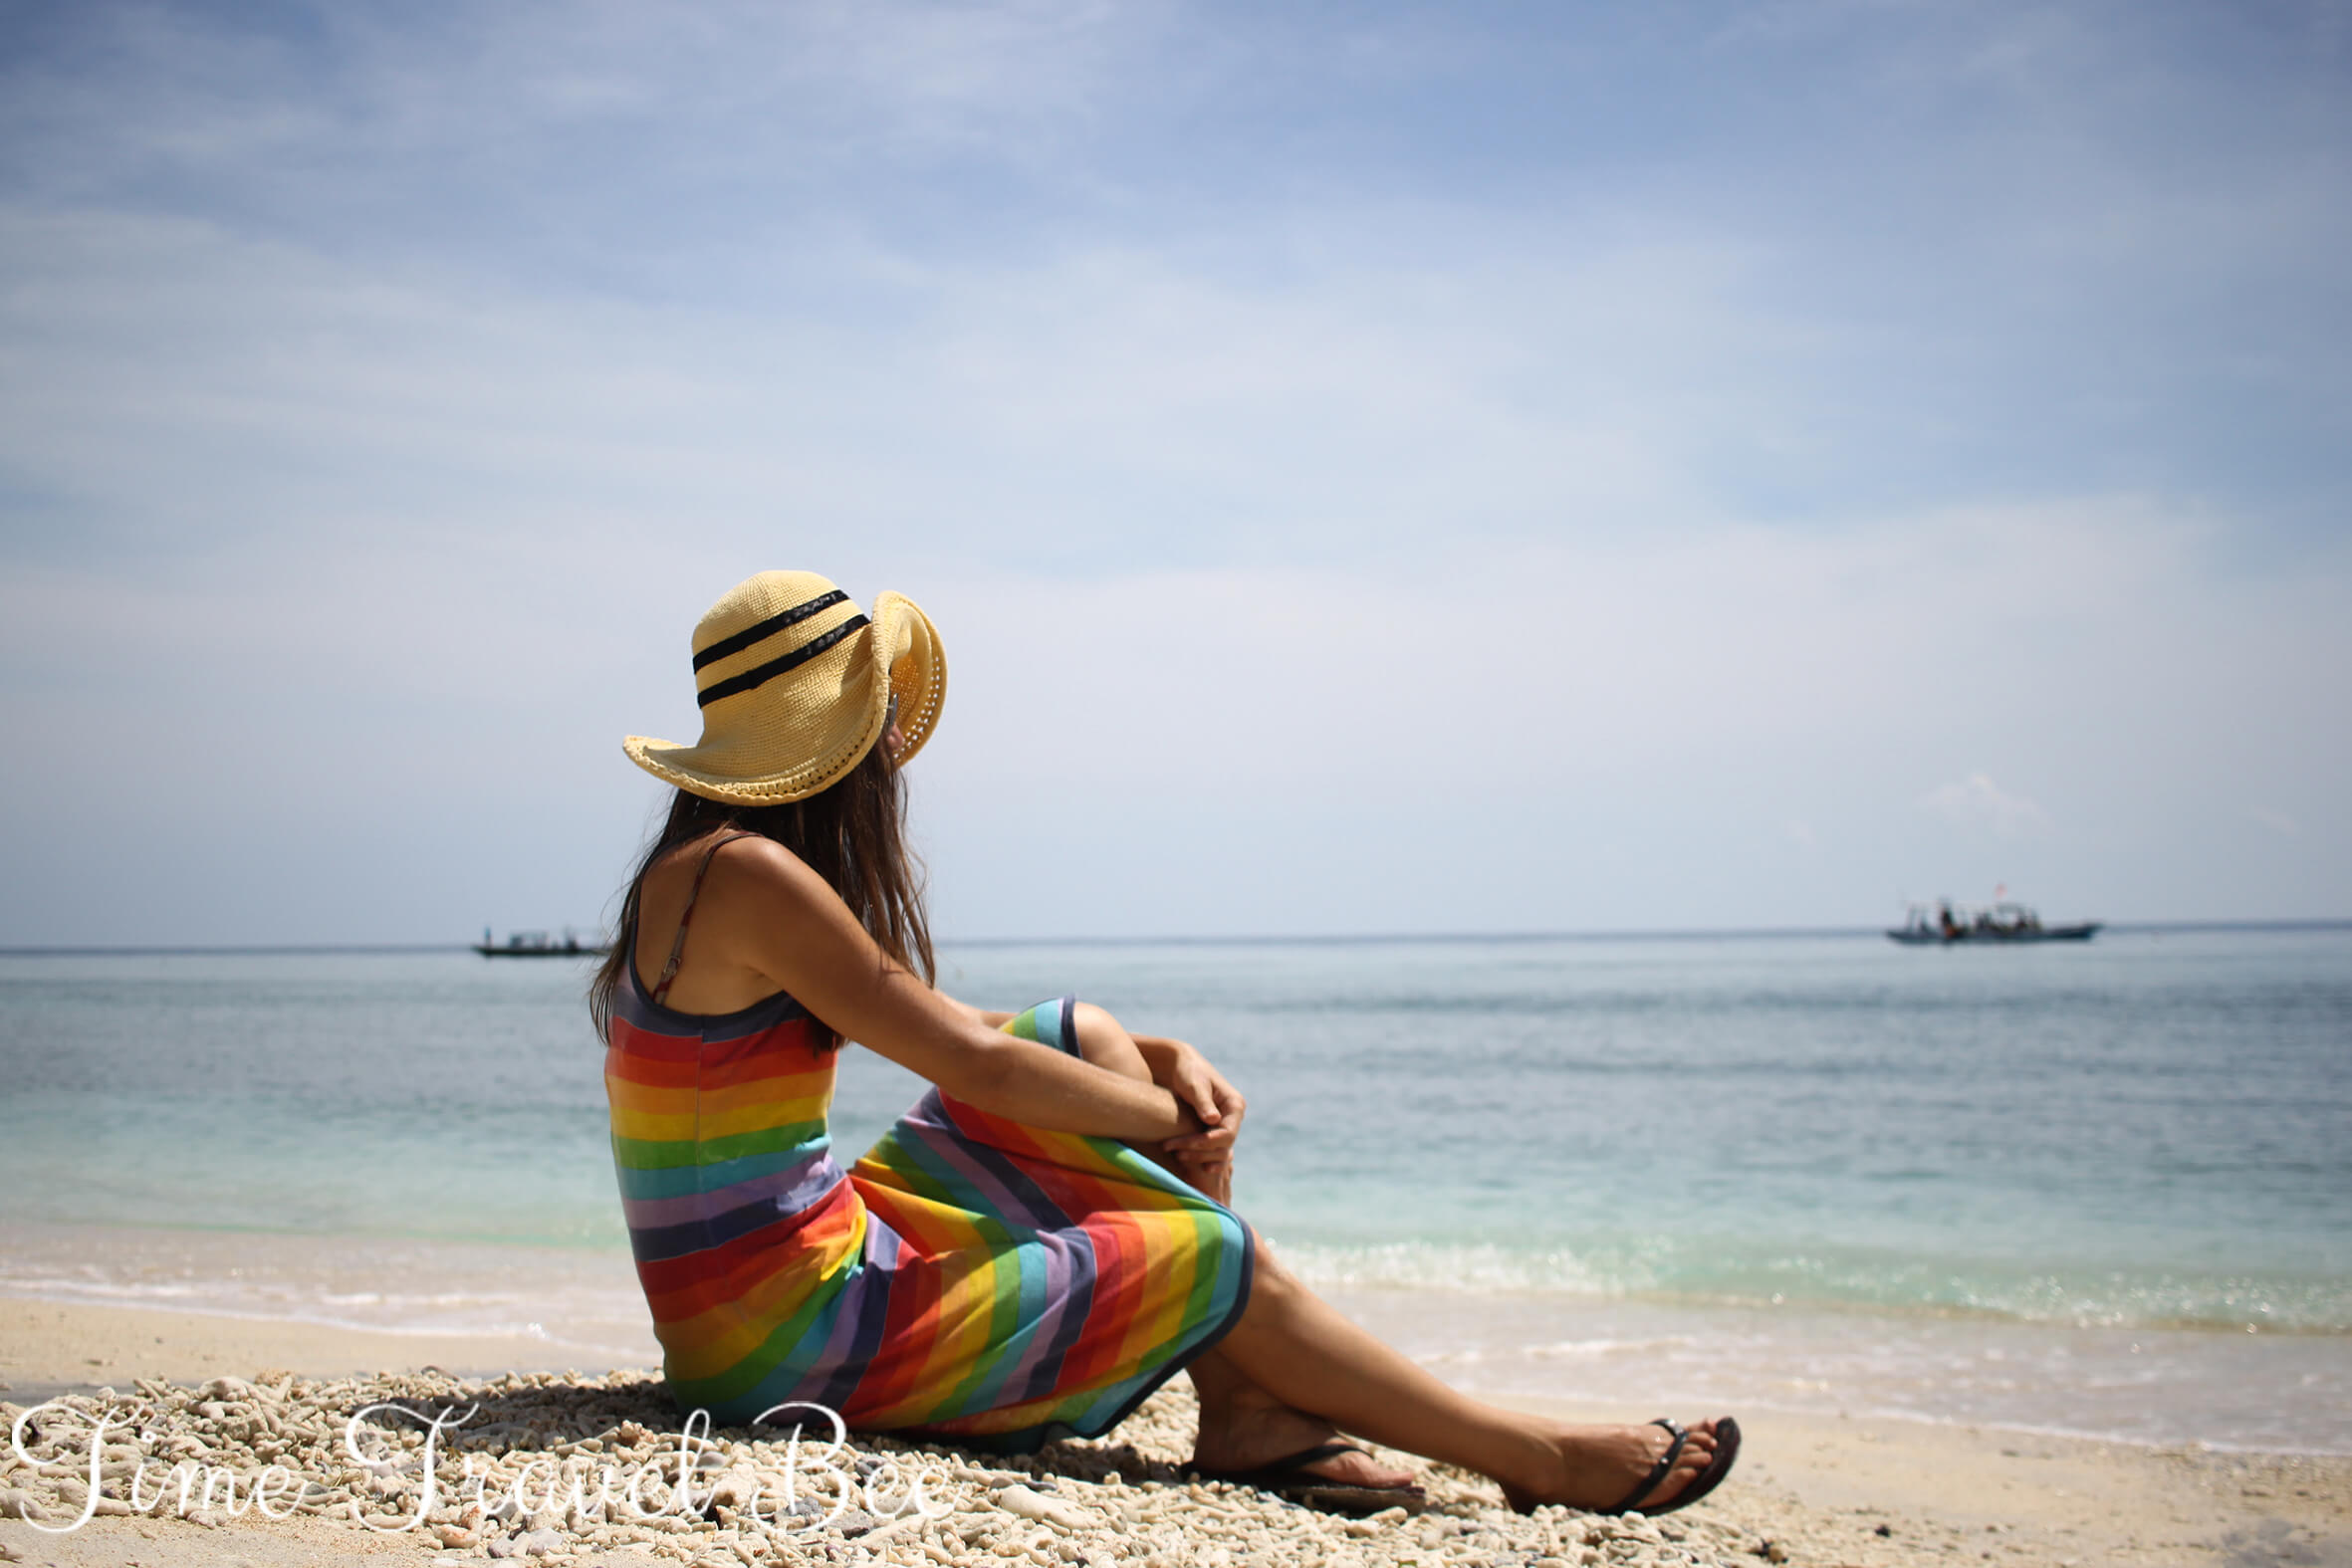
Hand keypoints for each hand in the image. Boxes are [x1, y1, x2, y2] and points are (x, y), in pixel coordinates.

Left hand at [1144, 1038, 1243, 1203]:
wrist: (1180, 1067)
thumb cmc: (1188, 1072)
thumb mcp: (1194, 1084)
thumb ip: (1203, 1102)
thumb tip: (1214, 1120)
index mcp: (1234, 1105)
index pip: (1227, 1134)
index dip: (1206, 1143)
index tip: (1183, 1146)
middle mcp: (1233, 1118)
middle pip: (1223, 1147)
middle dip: (1199, 1152)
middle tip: (1174, 1151)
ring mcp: (1225, 1125)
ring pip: (1219, 1153)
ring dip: (1199, 1158)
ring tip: (1176, 1155)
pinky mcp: (1213, 1131)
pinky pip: (1213, 1151)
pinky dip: (1202, 1159)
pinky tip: (1187, 1164)